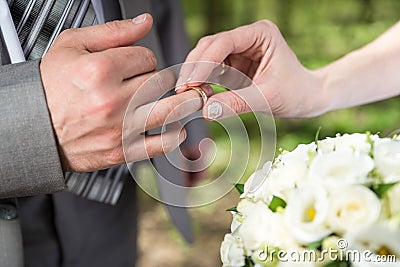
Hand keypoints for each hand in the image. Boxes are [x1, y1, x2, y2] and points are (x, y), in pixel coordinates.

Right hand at [41, 14, 207, 171]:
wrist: (34, 128)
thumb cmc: (51, 87)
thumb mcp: (72, 46)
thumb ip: (112, 32)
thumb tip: (144, 23)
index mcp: (99, 70)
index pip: (146, 57)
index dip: (145, 58)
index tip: (138, 64)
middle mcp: (111, 100)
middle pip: (160, 82)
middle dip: (161, 79)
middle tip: (156, 82)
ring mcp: (118, 128)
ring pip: (170, 111)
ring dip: (184, 103)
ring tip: (190, 99)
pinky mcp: (121, 150)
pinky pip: (159, 144)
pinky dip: (174, 136)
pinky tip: (177, 128)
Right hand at [176, 20, 323, 118]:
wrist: (307, 98)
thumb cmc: (296, 92)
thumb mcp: (268, 98)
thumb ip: (237, 103)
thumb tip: (206, 111)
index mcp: (261, 34)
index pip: (224, 42)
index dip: (204, 62)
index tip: (190, 83)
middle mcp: (247, 38)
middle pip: (210, 46)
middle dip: (195, 68)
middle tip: (182, 90)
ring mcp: (239, 50)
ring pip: (206, 57)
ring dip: (196, 75)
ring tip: (190, 95)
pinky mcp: (234, 64)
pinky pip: (212, 70)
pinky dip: (203, 82)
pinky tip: (200, 95)